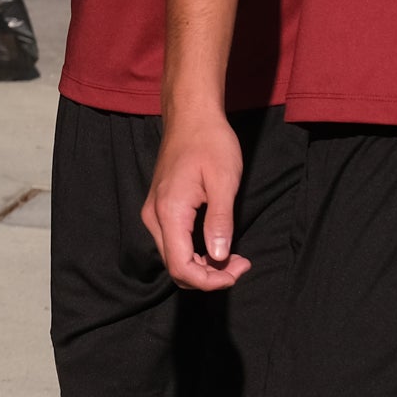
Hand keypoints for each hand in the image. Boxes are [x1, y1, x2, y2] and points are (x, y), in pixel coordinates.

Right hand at [142, 107, 249, 288]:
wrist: (190, 116)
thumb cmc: (210, 143)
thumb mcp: (224, 182)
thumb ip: (220, 222)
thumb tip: (219, 257)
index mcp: (169, 211)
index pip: (181, 267)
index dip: (211, 281)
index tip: (240, 269)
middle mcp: (154, 216)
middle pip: (175, 267)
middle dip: (210, 276)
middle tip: (242, 264)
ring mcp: (154, 212)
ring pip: (174, 258)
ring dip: (204, 266)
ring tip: (234, 256)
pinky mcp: (160, 208)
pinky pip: (174, 243)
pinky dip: (196, 253)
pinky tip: (218, 244)